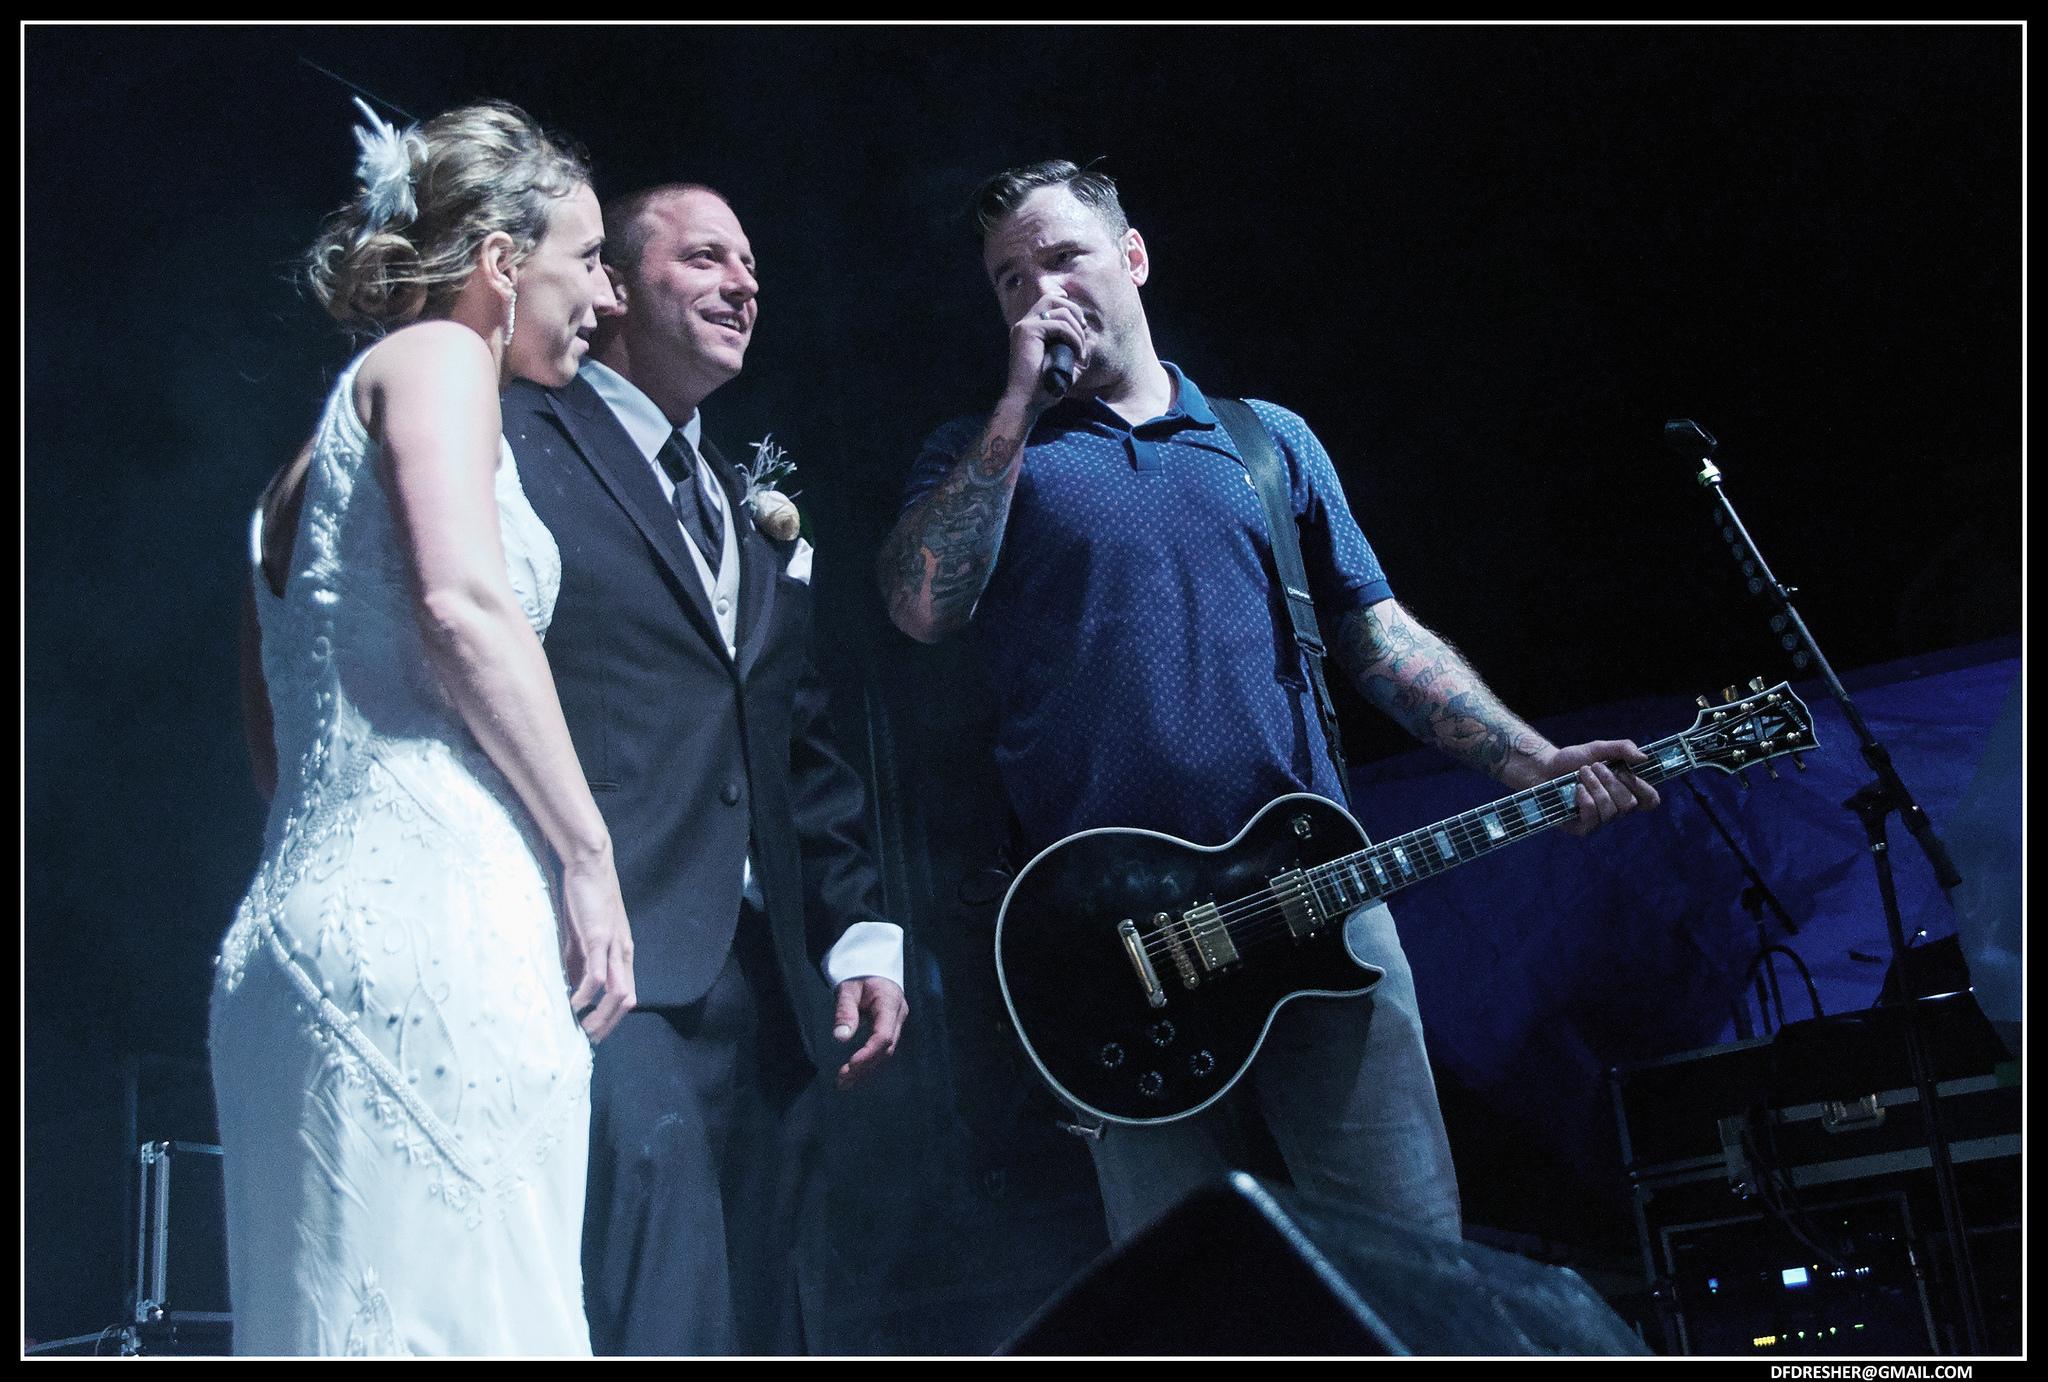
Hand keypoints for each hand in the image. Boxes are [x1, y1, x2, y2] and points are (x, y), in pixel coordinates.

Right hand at [559, 852, 635, 1042]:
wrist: (590, 865)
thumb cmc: (586, 899)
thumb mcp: (583, 936)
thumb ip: (580, 961)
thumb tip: (572, 985)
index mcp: (622, 953)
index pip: (627, 995)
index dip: (612, 1018)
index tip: (594, 1032)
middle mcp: (623, 953)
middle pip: (627, 1000)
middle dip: (608, 1025)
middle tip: (587, 1039)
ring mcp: (614, 946)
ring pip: (617, 993)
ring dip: (600, 1016)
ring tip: (580, 1028)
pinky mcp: (599, 937)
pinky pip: (596, 974)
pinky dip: (586, 995)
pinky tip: (573, 1005)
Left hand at [829, 976, 907, 1090]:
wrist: (871, 967)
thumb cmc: (858, 975)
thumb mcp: (848, 989)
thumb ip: (845, 1011)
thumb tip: (841, 1038)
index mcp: (890, 1002)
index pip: (883, 1035)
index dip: (868, 1053)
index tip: (850, 1065)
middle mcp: (897, 1016)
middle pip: (886, 1048)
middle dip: (865, 1067)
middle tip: (842, 1081)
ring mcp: (897, 1023)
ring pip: (885, 1053)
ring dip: (866, 1070)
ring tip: (844, 1084)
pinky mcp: (890, 1028)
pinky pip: (882, 1050)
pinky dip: (869, 1063)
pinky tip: (854, 1075)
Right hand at [1003, 292, 1090, 410]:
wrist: (1027, 401)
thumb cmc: (1044, 387)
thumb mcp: (1063, 364)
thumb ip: (1073, 349)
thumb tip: (1092, 340)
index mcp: (1029, 329)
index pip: (1050, 303)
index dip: (1070, 311)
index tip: (1081, 330)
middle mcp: (1024, 324)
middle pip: (1054, 298)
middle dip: (1075, 312)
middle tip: (1084, 332)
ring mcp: (1024, 326)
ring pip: (1060, 310)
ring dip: (1077, 330)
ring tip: (1080, 350)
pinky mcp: (1028, 331)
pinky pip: (1060, 325)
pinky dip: (1074, 337)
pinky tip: (1077, 354)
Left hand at [1537, 739, 1660, 836]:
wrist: (1544, 768)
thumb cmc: (1572, 761)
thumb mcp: (1598, 749)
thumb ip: (1622, 748)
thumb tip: (1644, 757)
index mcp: (1626, 791)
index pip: (1650, 800)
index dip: (1643, 788)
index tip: (1625, 772)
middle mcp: (1616, 809)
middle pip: (1629, 804)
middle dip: (1611, 781)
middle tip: (1593, 767)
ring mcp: (1600, 821)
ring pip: (1611, 810)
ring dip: (1595, 787)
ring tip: (1582, 773)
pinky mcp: (1583, 828)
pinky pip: (1593, 817)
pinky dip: (1585, 799)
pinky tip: (1576, 789)